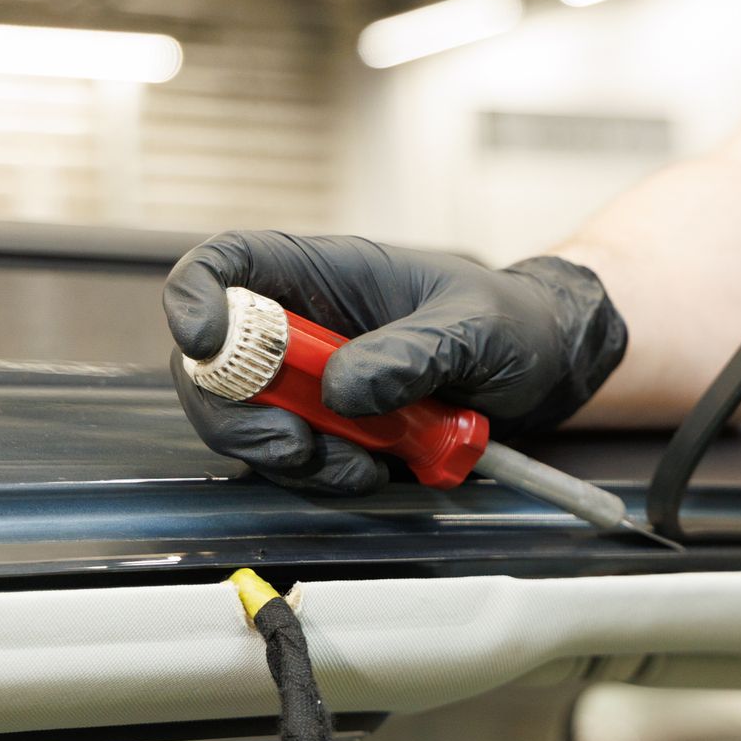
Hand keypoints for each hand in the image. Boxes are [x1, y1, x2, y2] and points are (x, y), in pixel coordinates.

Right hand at [164, 233, 626, 492]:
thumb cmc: (511, 322)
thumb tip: (345, 389)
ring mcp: (309, 382)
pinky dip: (320, 475)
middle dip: (237, 412)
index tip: (204, 342)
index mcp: (323, 272)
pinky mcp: (329, 430)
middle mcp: (302, 325)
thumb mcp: (476, 328)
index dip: (195, 297)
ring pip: (246, 421)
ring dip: (289, 455)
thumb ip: (415, 352)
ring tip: (360, 464)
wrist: (545, 369)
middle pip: (213, 363)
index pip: (225, 265)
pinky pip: (292, 459)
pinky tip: (372, 471)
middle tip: (293, 445)